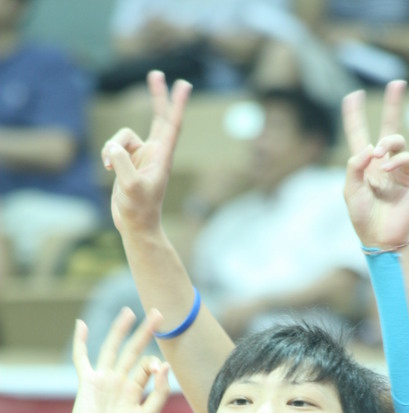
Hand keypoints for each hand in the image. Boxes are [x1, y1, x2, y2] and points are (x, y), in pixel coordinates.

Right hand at [58, 308, 170, 412]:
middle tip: (158, 313)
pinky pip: (82, 358)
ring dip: (120, 330)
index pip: (148, 367)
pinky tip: (82, 325)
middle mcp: (120, 382)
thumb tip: (164, 365)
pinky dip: (81, 342)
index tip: (158, 369)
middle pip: (134, 350)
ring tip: (129, 312)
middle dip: (145, 332)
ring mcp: (103, 380)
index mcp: (135, 390)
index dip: (155, 364)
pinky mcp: (87, 382)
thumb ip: (160, 392)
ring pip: (113, 348)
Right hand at [101, 72, 191, 233]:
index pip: (172, 125)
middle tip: (157, 73)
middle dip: (156, 96)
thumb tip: (114, 145)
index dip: (177, 104)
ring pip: (122, 136)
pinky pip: (113, 147)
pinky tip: (108, 169)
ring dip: (112, 147)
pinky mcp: (128, 162)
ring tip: (111, 167)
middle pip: (157, 117)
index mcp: (162, 157)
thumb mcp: (130, 186)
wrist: (136, 226)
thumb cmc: (139, 209)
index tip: (184, 84)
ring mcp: (140, 156)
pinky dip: (107, 155)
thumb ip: (122, 161)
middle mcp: (153, 153)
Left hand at [342, 80, 408, 248]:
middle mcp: (381, 162)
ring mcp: (398, 169)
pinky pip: (406, 158)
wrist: (380, 237)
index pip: (359, 133)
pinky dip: (396, 159)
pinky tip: (386, 168)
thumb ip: (355, 166)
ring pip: (398, 140)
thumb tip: (371, 146)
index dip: (354, 115)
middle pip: (389, 126)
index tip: (353, 96)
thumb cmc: (362, 216)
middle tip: (397, 82)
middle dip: (393, 104)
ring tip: (378, 153)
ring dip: (388, 142)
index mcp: (363, 164)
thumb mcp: (350, 190)